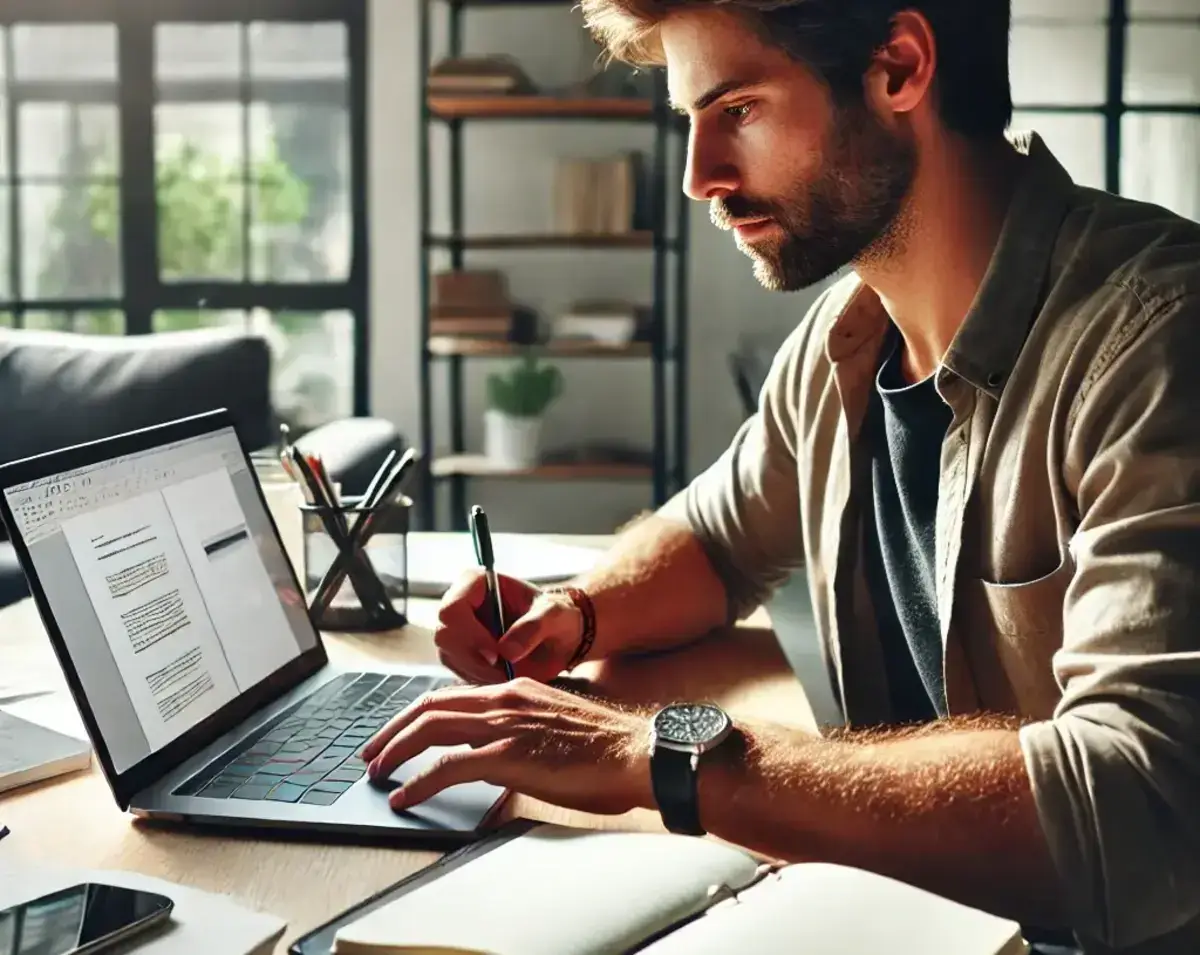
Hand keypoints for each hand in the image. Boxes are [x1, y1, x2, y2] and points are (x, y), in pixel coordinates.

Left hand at [360, 677, 653, 814]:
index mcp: (515, 690)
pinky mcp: (509, 756)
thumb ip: (524, 728)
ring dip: (396, 751)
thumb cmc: (606, 746)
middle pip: (429, 706)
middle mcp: (504, 700)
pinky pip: (449, 767)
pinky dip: (420, 781)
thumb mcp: (556, 724)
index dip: (416, 713)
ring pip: (431, 729)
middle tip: (371, 752)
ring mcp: (505, 726)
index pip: (451, 695)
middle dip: (392, 729)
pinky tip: (406, 796)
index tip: (398, 731)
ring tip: (377, 772)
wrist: (637, 752)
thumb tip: (500, 752)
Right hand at [433, 571, 582, 683]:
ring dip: (478, 671)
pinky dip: (479, 679)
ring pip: (449, 656)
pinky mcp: (459, 653)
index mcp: (475, 583)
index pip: (451, 610)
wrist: (559, 638)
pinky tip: (503, 676)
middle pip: (445, 636)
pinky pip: (458, 671)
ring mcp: (456, 629)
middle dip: (474, 658)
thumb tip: (506, 652)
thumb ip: (533, 627)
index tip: (497, 655)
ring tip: (510, 672)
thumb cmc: (557, 618)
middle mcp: (459, 603)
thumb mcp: (554, 617)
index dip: (470, 635)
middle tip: (505, 670)